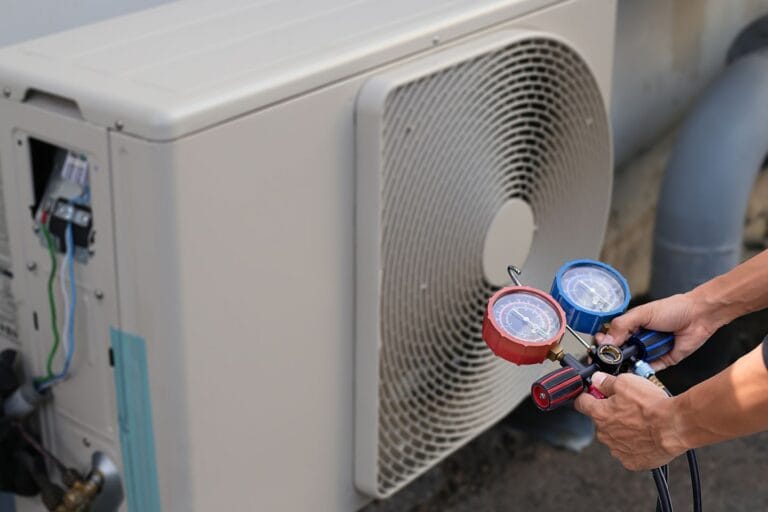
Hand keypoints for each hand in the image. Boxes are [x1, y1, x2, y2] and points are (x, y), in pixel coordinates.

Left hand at [574, 372, 684, 469]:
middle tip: (628, 407)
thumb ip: (606, 381)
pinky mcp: (631, 461)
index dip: (587, 396)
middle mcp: (604, 433)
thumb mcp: (626, 382)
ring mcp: (617, 449)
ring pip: (614, 436)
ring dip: (623, 430)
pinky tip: (645, 436)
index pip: (581, 403)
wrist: (674, 427)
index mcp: (599, 414)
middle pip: (600, 420)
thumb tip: (596, 379)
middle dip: (610, 413)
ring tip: (641, 422)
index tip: (592, 394)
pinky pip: (627, 451)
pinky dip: (634, 445)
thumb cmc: (652, 406)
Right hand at [596, 292, 720, 370]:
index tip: (598, 349)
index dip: (604, 344)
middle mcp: (638, 339)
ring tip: (624, 363)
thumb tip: (605, 339)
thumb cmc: (673, 309)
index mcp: (630, 326)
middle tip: (610, 358)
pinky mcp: (661, 361)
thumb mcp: (642, 314)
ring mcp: (649, 351)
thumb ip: (622, 325)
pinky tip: (637, 369)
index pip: (611, 337)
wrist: (699, 316)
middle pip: (619, 352)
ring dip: (628, 364)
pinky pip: (648, 369)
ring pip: (632, 362)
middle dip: (614, 357)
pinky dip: (642, 371)